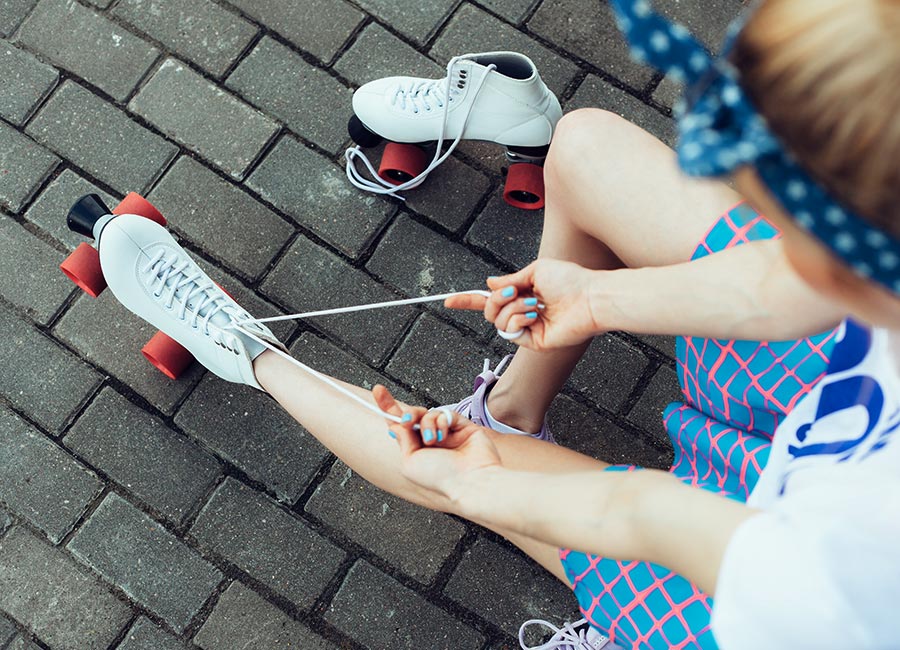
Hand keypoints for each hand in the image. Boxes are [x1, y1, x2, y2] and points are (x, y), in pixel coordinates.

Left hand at [372, 385, 501, 503]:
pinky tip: (444, 434)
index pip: (400, 425)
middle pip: (414, 416)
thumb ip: (403, 441)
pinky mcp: (463, 426)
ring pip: (430, 414)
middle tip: (407, 421)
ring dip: (427, 424)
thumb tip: (395, 425)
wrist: (470, 481)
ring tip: (432, 439)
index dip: (389, 408)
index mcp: (417, 450)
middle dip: (408, 414)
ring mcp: (448, 433)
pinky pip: (447, 414)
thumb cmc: (442, 478)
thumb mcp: (411, 462)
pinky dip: (442, 421)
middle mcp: (431, 440)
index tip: (378, 391)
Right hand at [445, 259, 601, 349]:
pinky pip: (509, 332)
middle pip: (489, 312)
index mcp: (523, 295)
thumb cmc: (570, 280)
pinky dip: (517, 319)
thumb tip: (489, 283)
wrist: (589, 297)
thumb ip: (510, 279)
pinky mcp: (533, 342)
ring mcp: (528, 329)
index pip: (490, 300)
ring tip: (533, 303)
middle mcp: (523, 313)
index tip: (448, 301)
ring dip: (512, 308)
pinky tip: (535, 315)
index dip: (468, 301)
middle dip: (496, 300)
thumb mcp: (535, 271)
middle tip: (514, 291)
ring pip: (497, 321)